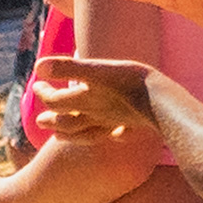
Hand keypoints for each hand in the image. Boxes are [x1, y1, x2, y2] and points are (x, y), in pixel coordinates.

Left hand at [31, 55, 155, 139]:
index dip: (43, 92)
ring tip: (59, 135)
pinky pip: (117, 134)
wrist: (166, 103)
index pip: (55, 101)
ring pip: (88, 132)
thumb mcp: (97, 70)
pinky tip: (114, 136)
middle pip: (68, 122)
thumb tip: (38, 67)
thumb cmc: (130, 82)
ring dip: (71, 134)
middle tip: (38, 120)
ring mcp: (114, 122)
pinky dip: (110, 135)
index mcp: (85, 100)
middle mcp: (96, 114)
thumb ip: (68, 68)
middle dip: (52, 120)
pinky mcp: (134, 124)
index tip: (36, 84)